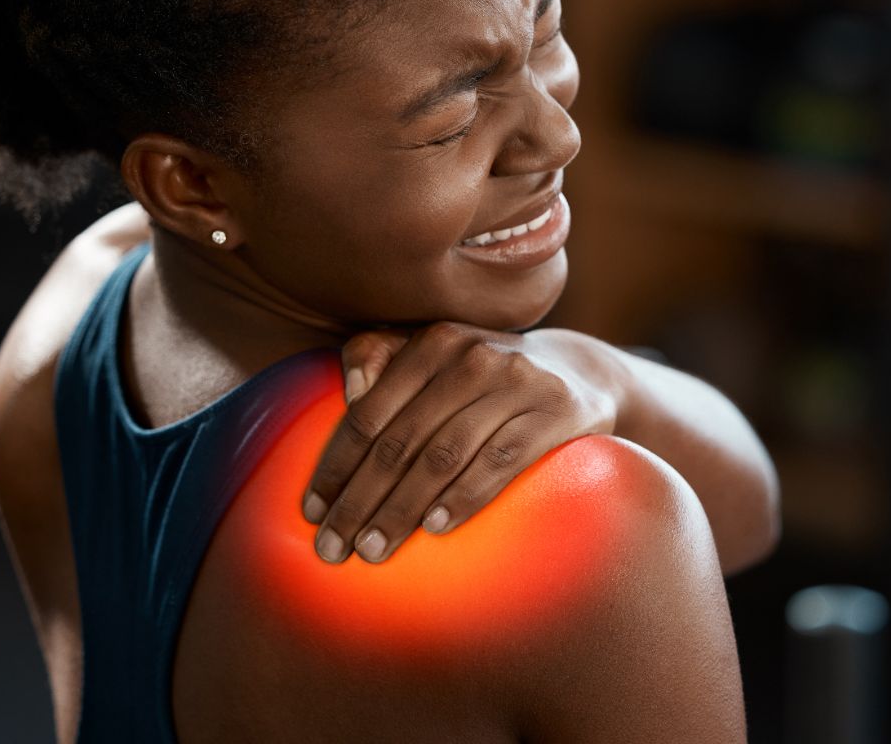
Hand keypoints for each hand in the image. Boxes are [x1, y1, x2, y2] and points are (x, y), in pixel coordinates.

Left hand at [299, 321, 618, 565]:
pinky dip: (464, 496)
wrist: (578, 373)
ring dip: (402, 508)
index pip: (370, 413)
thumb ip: (379, 357)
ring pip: (444, 455)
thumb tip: (348, 393)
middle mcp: (473, 356)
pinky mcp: (558, 413)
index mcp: (433, 343)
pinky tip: (435, 527)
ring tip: (374, 548)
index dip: (336, 465)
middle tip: (334, 547)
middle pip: (400, 440)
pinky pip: (501, 462)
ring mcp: (518, 383)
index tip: (312, 512)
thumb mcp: (434, 355)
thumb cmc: (483, 375)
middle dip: (360, 499)